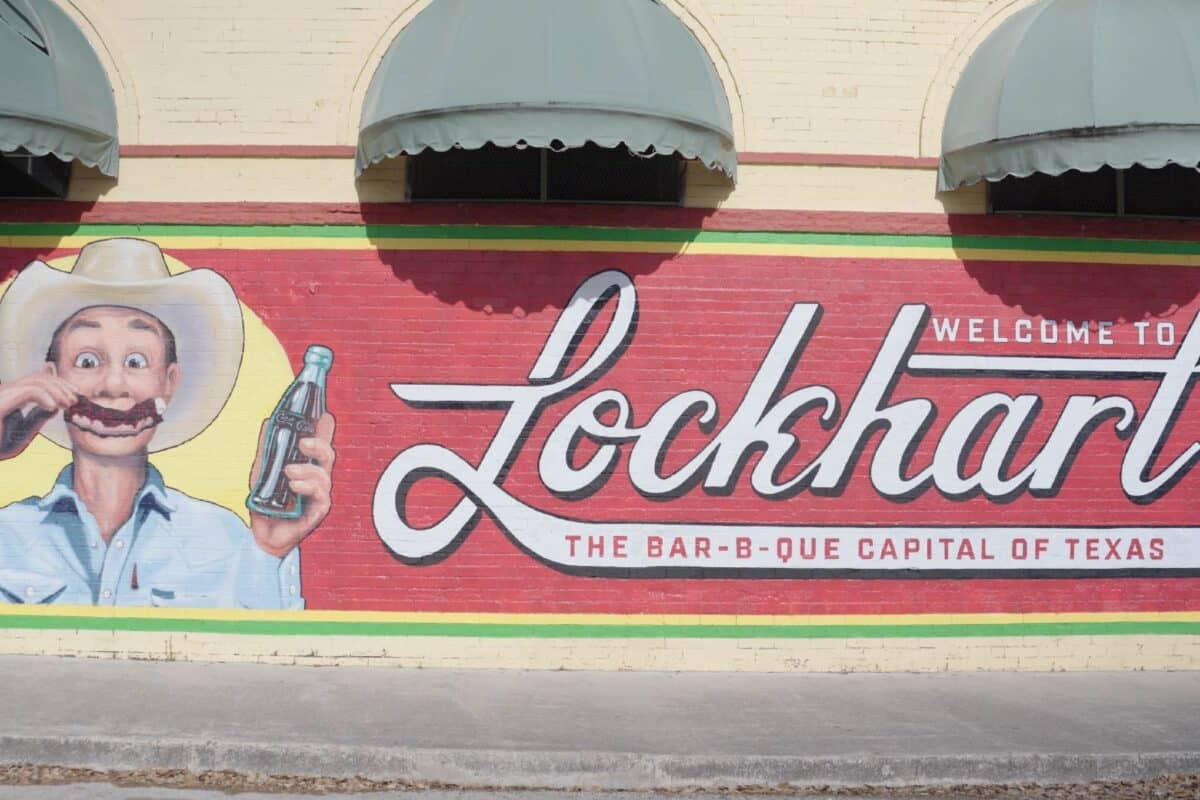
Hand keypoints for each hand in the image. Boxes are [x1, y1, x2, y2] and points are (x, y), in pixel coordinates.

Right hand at [0, 365, 78, 458]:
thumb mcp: (22, 434)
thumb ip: (36, 418)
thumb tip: (55, 405)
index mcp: (8, 397)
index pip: (36, 381)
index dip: (59, 385)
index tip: (75, 396)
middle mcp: (4, 392)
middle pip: (38, 378)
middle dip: (61, 386)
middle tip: (76, 399)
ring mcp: (1, 394)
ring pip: (35, 382)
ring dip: (57, 391)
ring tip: (68, 404)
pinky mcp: (0, 402)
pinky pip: (28, 391)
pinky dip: (45, 396)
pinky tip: (54, 407)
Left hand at [248, 412, 335, 557]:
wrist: (261, 537)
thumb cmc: (266, 505)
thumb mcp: (261, 471)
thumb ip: (267, 449)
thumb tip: (269, 422)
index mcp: (306, 465)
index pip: (319, 440)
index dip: (324, 426)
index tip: (322, 410)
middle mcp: (315, 478)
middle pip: (327, 454)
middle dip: (319, 444)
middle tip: (303, 442)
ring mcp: (319, 494)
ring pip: (324, 473)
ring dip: (307, 470)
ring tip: (288, 472)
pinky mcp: (319, 509)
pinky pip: (321, 494)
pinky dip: (307, 486)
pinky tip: (293, 486)